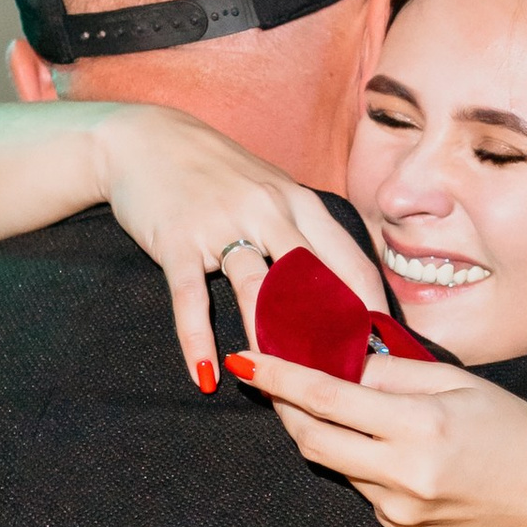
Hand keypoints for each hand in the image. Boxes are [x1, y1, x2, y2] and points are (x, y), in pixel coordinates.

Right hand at [89, 111, 384, 386]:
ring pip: (257, 291)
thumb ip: (303, 232)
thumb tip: (343, 285)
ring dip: (272, 342)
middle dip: (332, 335)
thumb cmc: (215, 173)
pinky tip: (206, 375)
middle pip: (313, 281)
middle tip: (344, 380)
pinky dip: (197, 341)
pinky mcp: (177, 239)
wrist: (144, 139)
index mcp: (299, 202)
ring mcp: (222, 224)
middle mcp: (268, 210)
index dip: (370, 310)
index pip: (349, 262)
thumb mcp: (270, 190)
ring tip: (285, 387)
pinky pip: (191, 298)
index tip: (383, 350)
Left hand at [222, 347, 526, 526]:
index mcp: (421, 426)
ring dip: (320, 429)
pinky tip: (378, 442)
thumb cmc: (514, 433)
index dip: (280, 377)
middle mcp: (402, 472)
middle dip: (283, 406)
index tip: (247, 359)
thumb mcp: (461, 384)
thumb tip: (340, 360)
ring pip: (332, 461)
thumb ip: (395, 372)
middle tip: (269, 378)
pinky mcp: (397, 525)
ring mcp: (396, 506)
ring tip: (329, 400)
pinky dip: (354, 455)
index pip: (329, 398)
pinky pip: (358, 483)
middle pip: (312, 438)